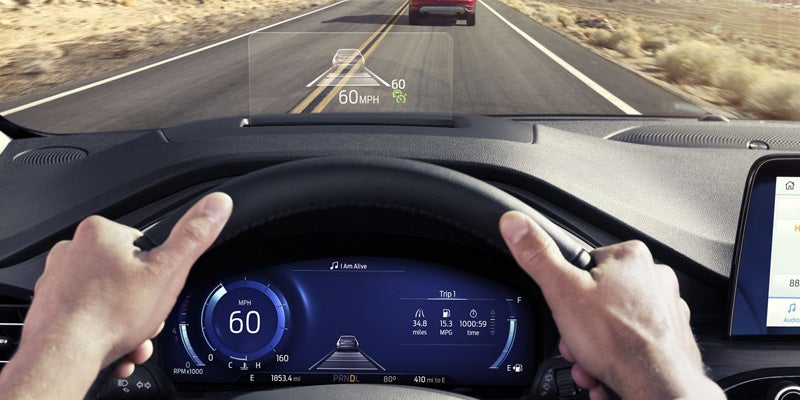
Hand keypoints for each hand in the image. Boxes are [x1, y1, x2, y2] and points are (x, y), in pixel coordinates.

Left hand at [0, 192, 231, 399]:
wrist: (64, 355)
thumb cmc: (107, 314)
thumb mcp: (167, 272)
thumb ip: (193, 237)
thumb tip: (216, 205)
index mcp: (101, 233)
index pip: (143, 246)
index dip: (158, 273)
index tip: (156, 290)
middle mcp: (73, 250)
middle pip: (126, 274)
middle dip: (141, 303)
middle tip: (144, 318)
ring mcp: (58, 279)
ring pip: (107, 298)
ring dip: (125, 321)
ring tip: (129, 338)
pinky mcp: (50, 305)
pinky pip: (87, 314)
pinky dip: (103, 330)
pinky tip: (112, 344)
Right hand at [498, 211, 723, 399]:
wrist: (657, 385)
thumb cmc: (619, 340)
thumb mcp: (562, 290)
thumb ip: (538, 255)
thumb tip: (516, 224)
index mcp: (630, 258)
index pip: (586, 265)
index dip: (568, 292)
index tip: (566, 309)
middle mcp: (654, 277)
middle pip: (599, 298)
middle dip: (580, 326)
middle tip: (575, 340)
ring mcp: (666, 308)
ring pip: (615, 323)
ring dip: (595, 345)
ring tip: (591, 359)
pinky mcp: (671, 335)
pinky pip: (634, 342)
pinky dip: (617, 357)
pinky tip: (607, 368)